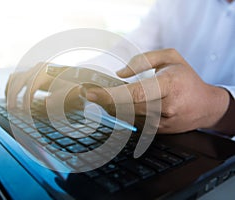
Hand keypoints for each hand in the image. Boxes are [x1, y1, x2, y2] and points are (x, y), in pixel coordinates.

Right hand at [5, 62, 81, 109]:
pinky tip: (9, 96)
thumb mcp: (67, 93)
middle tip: (11, 109)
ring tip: (9, 104)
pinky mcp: (31, 71)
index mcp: (46, 72)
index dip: (26, 99)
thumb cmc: (71, 87)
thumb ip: (59, 98)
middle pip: (20, 80)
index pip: (31, 85)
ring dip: (10, 91)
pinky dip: (11, 86)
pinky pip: (16, 77)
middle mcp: (38, 68)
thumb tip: (46, 102)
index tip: (25, 111)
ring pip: (15, 78)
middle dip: (14, 95)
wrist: (74, 77)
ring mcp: (33, 68)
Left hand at [85, 49, 229, 132]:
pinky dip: (122, 113)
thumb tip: (120, 73)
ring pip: (127, 116)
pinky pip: (134, 122)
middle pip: (126, 108)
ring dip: (111, 107)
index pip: (135, 93)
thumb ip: (143, 60)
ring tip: (102, 97)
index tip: (92, 93)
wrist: (206, 106)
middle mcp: (165, 107)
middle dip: (104, 101)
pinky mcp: (157, 131)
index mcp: (169, 85)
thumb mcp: (171, 58)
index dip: (111, 95)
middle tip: (89, 94)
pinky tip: (118, 105)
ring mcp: (161, 122)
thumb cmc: (187, 78)